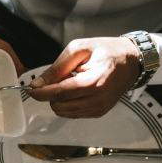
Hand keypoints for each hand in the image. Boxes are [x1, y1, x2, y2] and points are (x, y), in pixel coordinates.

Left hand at [27, 36, 142, 117]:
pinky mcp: (99, 113)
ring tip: (72, 81)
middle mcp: (98, 100)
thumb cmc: (107, 51)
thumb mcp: (79, 49)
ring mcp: (99, 109)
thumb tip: (37, 84)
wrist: (132, 60)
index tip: (29, 89)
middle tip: (62, 76)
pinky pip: (73, 113)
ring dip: (60, 99)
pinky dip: (69, 102)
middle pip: (59, 106)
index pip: (59, 94)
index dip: (40, 93)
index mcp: (94, 83)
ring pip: (63, 112)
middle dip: (52, 93)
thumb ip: (56, 68)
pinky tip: (78, 89)